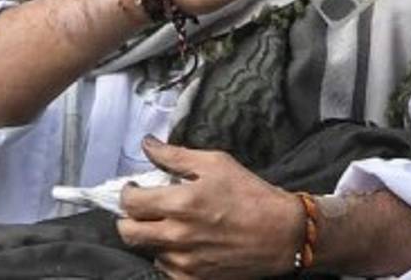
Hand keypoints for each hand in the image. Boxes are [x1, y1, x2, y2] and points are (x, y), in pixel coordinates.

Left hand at [118, 136, 304, 279]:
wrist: (282, 233)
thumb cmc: (252, 195)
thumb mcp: (217, 163)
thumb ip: (176, 155)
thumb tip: (148, 145)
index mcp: (182, 203)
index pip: (131, 203)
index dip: (128, 192)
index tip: (135, 188)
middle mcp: (177, 236)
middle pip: (128, 232)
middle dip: (129, 218)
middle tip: (143, 208)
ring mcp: (184, 262)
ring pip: (147, 250)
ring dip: (152, 236)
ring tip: (172, 224)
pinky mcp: (193, 279)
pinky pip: (165, 268)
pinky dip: (169, 255)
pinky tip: (186, 242)